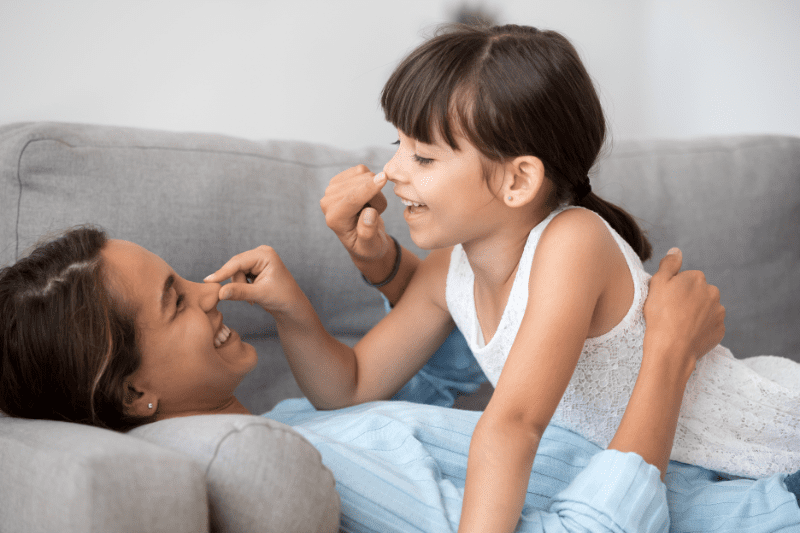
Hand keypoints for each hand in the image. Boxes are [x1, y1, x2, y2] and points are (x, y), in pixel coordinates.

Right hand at [204, 245, 302, 314]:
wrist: (291, 306)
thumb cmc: (282, 298)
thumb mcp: (260, 295)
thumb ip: (240, 292)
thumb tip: (220, 292)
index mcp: (265, 254)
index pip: (238, 262)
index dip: (222, 272)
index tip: (208, 281)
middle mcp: (261, 252)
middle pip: (235, 267)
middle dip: (237, 284)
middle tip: (248, 299)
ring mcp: (257, 259)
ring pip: (236, 272)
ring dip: (240, 287)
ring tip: (253, 298)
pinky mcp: (255, 267)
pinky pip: (239, 275)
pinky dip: (242, 286)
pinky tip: (252, 294)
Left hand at [320, 164, 392, 262]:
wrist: (364, 239)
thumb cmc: (368, 246)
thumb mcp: (370, 247)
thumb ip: (368, 233)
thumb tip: (369, 213)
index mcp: (334, 220)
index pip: (352, 200)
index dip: (369, 189)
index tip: (384, 178)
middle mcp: (328, 202)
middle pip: (360, 185)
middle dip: (377, 197)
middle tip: (375, 214)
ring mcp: (332, 188)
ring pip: (362, 174)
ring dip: (374, 190)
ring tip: (370, 206)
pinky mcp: (339, 179)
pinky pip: (362, 170)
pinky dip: (370, 181)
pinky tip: (367, 197)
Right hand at [643, 248, 725, 371]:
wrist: (671, 347)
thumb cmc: (660, 314)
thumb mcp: (657, 283)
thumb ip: (669, 264)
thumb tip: (676, 250)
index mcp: (697, 278)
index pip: (686, 279)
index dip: (674, 289)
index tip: (665, 300)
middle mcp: (713, 292)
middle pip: (698, 293)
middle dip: (688, 300)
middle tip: (670, 312)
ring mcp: (718, 312)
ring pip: (705, 309)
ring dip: (695, 314)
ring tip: (678, 325)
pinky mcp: (719, 330)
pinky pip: (709, 325)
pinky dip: (700, 328)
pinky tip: (686, 334)